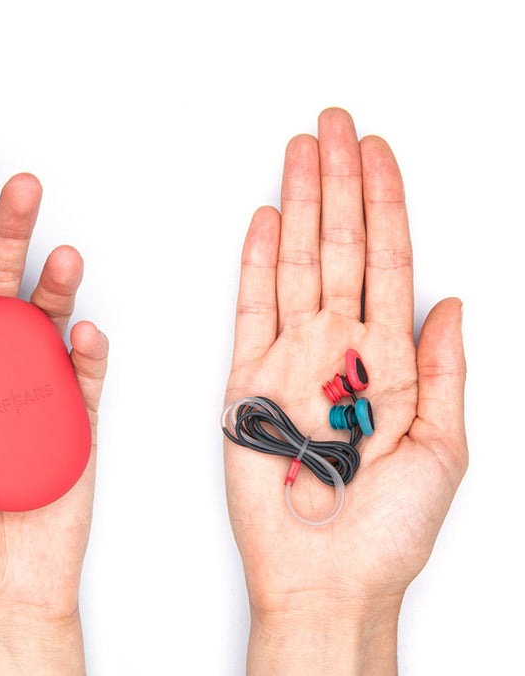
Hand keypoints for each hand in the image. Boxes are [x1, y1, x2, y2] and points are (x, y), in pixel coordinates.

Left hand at [0, 167, 107, 674]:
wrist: (4, 588)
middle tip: (19, 194)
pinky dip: (88, 349)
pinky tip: (84, 331)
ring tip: (61, 258)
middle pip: (2, 290)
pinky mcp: (77, 416)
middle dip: (9, 236)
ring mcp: (37, 391)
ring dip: (56, 285)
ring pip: (49, 321)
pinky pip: (86, 373)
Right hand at [224, 108, 466, 674]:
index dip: (387, 202)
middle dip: (342, 181)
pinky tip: (263, 221)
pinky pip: (251, 307)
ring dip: (300, 205)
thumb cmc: (385, 529)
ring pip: (296, 263)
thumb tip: (454, 303)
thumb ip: (448, 371)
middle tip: (337, 124)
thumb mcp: (444, 450)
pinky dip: (255, 263)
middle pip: (341, 245)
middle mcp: (341, 347)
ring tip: (302, 151)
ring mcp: (292, 357)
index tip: (381, 151)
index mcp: (392, 359)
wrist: (324, 577)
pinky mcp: (248, 379)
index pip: (389, 259)